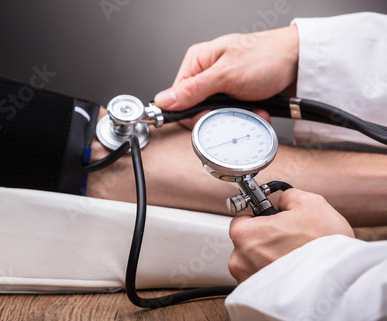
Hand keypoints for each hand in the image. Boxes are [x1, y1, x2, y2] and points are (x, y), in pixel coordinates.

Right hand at [154, 25, 298, 112]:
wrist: (301, 62)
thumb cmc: (268, 57)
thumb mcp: (226, 75)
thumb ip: (193, 90)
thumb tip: (164, 100)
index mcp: (198, 61)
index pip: (177, 96)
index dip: (189, 112)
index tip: (205, 118)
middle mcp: (207, 73)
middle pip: (196, 108)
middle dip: (217, 116)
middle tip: (232, 112)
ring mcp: (223, 86)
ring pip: (215, 115)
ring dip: (234, 118)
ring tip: (250, 110)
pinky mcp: (237, 96)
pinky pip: (232, 115)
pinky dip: (245, 117)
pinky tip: (256, 111)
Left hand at [228, 189, 354, 283]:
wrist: (342, 281)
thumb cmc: (324, 244)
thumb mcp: (309, 203)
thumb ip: (287, 196)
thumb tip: (282, 199)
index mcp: (244, 234)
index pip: (242, 220)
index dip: (260, 219)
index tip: (273, 223)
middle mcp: (239, 260)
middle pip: (246, 244)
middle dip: (264, 241)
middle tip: (288, 241)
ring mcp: (247, 281)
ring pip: (252, 264)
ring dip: (267, 260)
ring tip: (293, 258)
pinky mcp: (257, 300)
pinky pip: (261, 282)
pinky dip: (273, 278)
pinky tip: (292, 273)